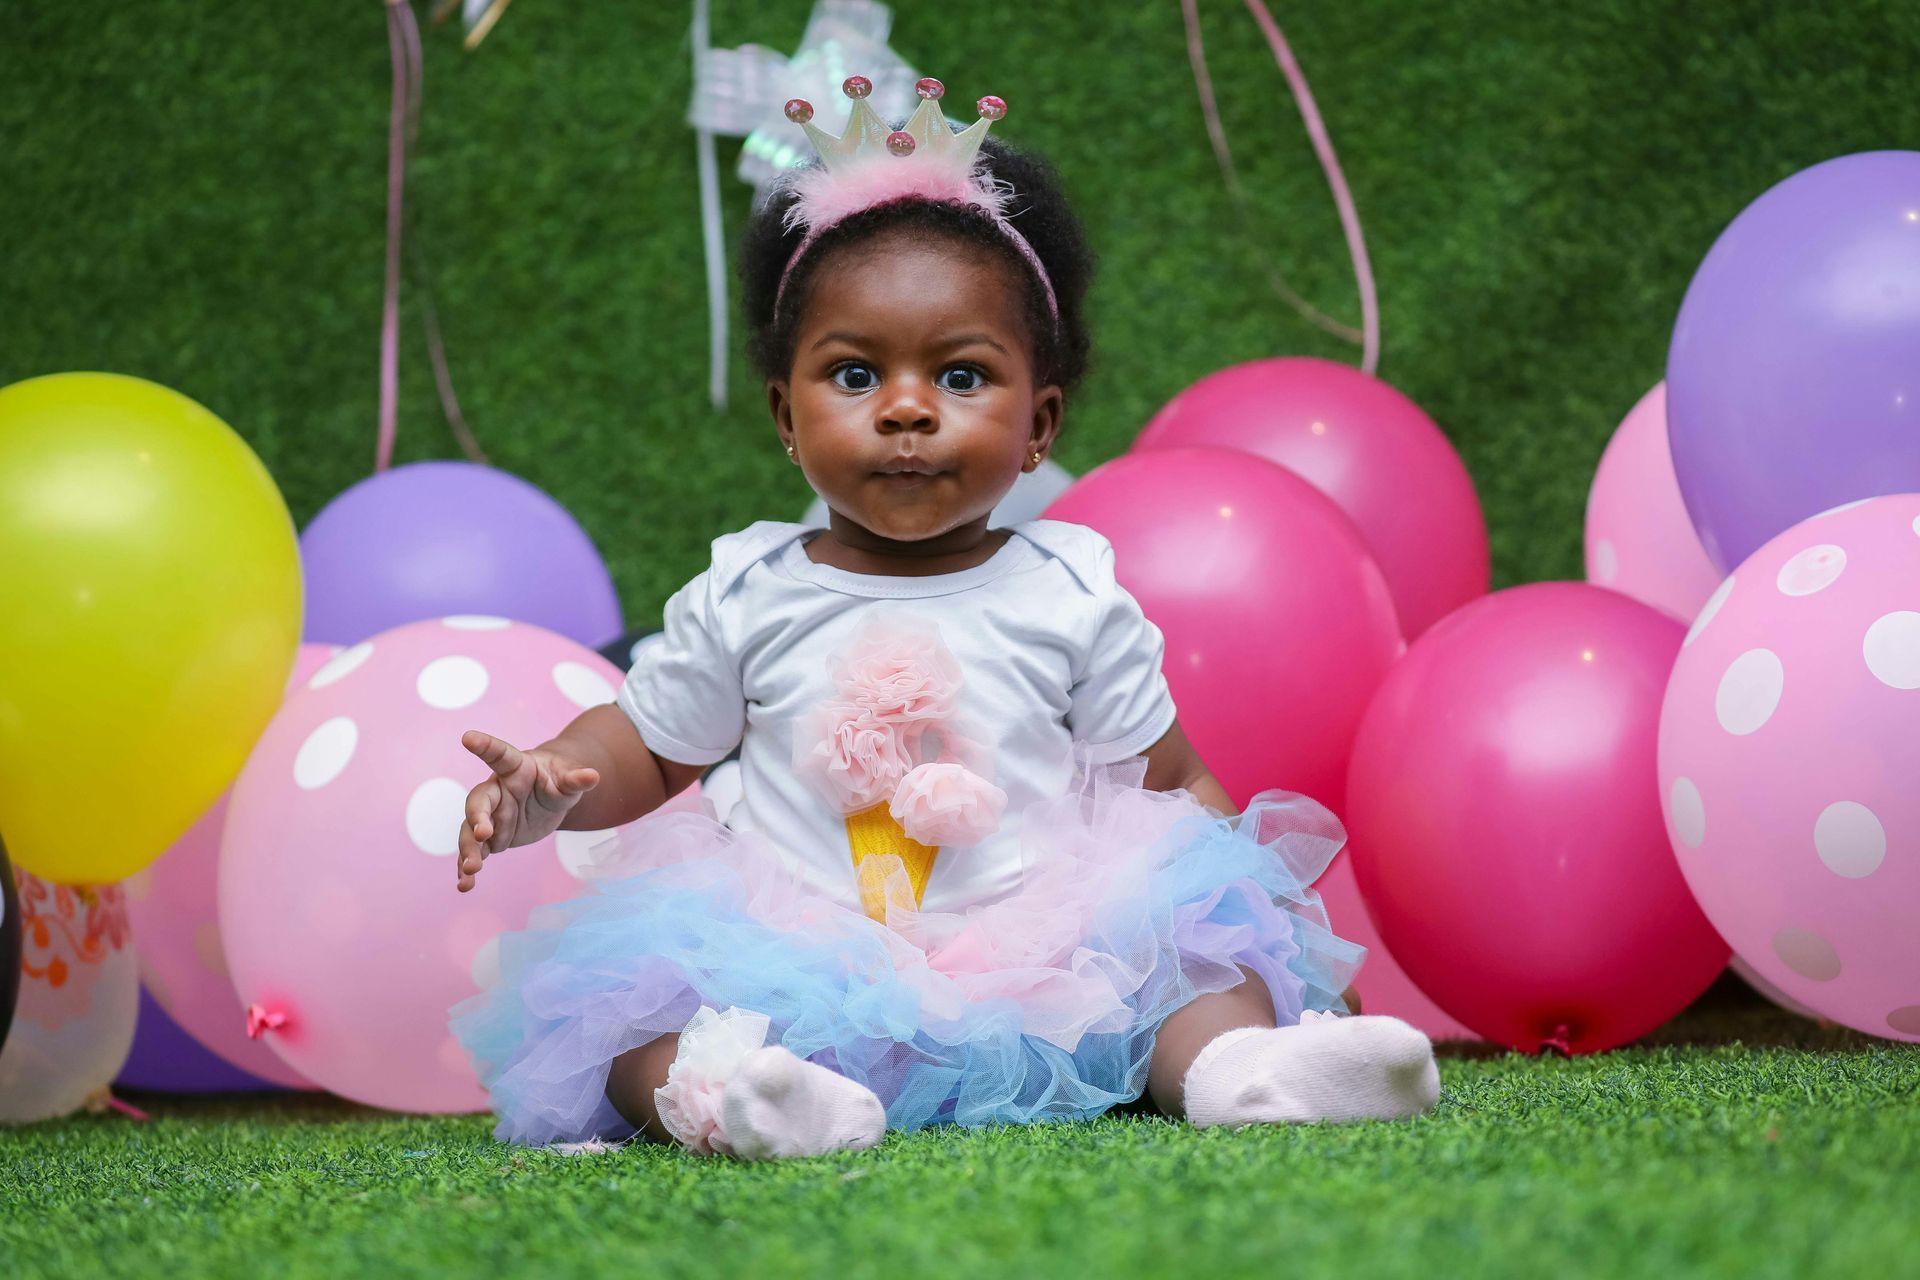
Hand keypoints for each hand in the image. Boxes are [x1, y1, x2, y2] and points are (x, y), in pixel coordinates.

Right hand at [456, 730, 599, 891]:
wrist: (549, 797)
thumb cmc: (557, 780)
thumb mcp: (568, 780)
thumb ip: (576, 779)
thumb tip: (593, 775)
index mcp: (514, 768)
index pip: (499, 754)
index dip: (484, 745)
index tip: (468, 737)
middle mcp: (496, 791)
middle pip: (479, 802)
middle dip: (478, 818)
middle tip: (483, 834)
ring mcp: (490, 815)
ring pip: (471, 831)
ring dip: (469, 850)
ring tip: (470, 871)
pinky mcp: (491, 837)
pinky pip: (476, 851)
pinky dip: (468, 867)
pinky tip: (465, 884)